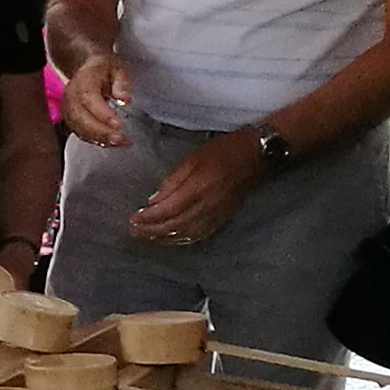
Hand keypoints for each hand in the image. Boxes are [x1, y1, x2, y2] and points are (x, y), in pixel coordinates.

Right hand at [61, 53, 132, 147]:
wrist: (86, 70)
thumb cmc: (102, 70)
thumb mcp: (117, 70)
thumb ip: (121, 84)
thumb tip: (124, 99)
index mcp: (83, 83)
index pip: (90, 100)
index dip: (103, 114)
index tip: (118, 124)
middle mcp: (72, 98)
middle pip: (82, 119)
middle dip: (101, 132)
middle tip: (120, 139)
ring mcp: (68, 110)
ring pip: (80, 129)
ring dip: (100, 139)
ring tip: (120, 142)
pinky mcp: (70, 120)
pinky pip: (80, 133)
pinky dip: (95, 140)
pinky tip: (110, 142)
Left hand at [129, 130, 266, 245]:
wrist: (257, 156)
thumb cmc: (223, 151)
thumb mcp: (193, 158)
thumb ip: (172, 181)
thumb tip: (153, 201)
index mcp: (197, 188)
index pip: (167, 210)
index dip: (148, 218)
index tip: (133, 219)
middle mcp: (207, 206)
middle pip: (174, 226)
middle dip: (152, 231)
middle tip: (134, 231)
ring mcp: (216, 214)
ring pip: (186, 234)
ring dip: (165, 238)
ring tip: (148, 236)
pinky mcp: (223, 218)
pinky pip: (200, 234)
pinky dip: (183, 239)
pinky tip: (172, 238)